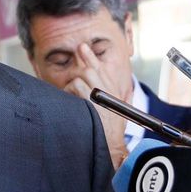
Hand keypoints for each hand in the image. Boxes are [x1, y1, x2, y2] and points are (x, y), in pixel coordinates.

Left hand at [62, 45, 129, 166]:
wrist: (111, 144)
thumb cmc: (113, 131)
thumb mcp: (119, 110)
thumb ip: (118, 95)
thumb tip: (117, 87)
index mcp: (114, 90)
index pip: (101, 68)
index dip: (91, 57)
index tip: (83, 47)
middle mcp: (108, 89)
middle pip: (88, 69)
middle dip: (79, 75)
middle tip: (75, 86)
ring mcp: (99, 93)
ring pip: (80, 77)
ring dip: (73, 89)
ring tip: (76, 102)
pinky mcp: (91, 98)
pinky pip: (75, 86)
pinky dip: (70, 94)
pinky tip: (74, 105)